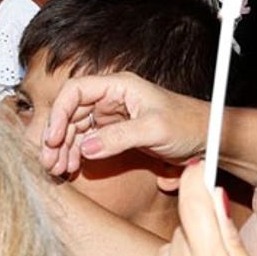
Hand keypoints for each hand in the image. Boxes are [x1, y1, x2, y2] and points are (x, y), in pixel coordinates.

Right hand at [40, 71, 207, 176]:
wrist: (207, 137)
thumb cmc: (187, 123)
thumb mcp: (153, 129)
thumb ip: (118, 137)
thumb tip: (86, 148)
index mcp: (119, 85)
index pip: (76, 91)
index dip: (59, 113)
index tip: (54, 138)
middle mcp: (111, 97)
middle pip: (71, 112)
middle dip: (57, 137)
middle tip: (49, 162)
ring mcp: (111, 115)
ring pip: (76, 128)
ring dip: (64, 148)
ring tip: (58, 170)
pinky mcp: (115, 132)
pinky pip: (87, 141)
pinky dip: (76, 154)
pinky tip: (72, 169)